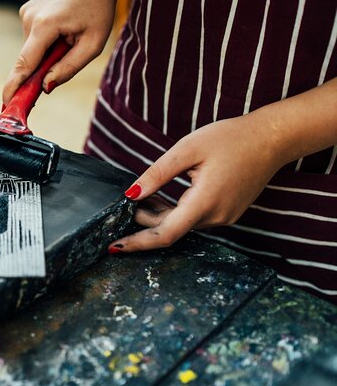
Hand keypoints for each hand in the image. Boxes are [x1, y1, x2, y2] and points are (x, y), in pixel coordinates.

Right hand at [2, 0, 129, 103]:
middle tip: (66, 58)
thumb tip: (46, 86)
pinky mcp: (26, 12)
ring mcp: (25, 13)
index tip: (6, 102)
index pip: (24, 63)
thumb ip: (69, 68)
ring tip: (68, 37)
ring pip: (32, 50)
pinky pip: (33, 39)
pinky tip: (61, 30)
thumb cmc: (97, 8)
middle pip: (29, 59)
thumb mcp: (92, 44)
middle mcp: (29, 18)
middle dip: (42, 68)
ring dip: (47, 53)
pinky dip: (45, 43)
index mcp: (45, 25)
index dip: (15, 86)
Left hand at [108, 114, 286, 252]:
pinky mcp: (227, 213)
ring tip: (141, 197)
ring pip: (181, 224)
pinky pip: (194, 219)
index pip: (165, 234)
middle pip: (170, 228)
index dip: (137, 242)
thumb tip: (131, 194)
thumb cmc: (230, 139)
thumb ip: (157, 174)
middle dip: (144, 220)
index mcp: (205, 202)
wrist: (271, 139)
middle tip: (124, 203)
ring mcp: (224, 217)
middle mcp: (216, 216)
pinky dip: (174, 212)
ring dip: (159, 215)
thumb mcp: (187, 149)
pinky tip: (161, 197)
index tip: (114, 247)